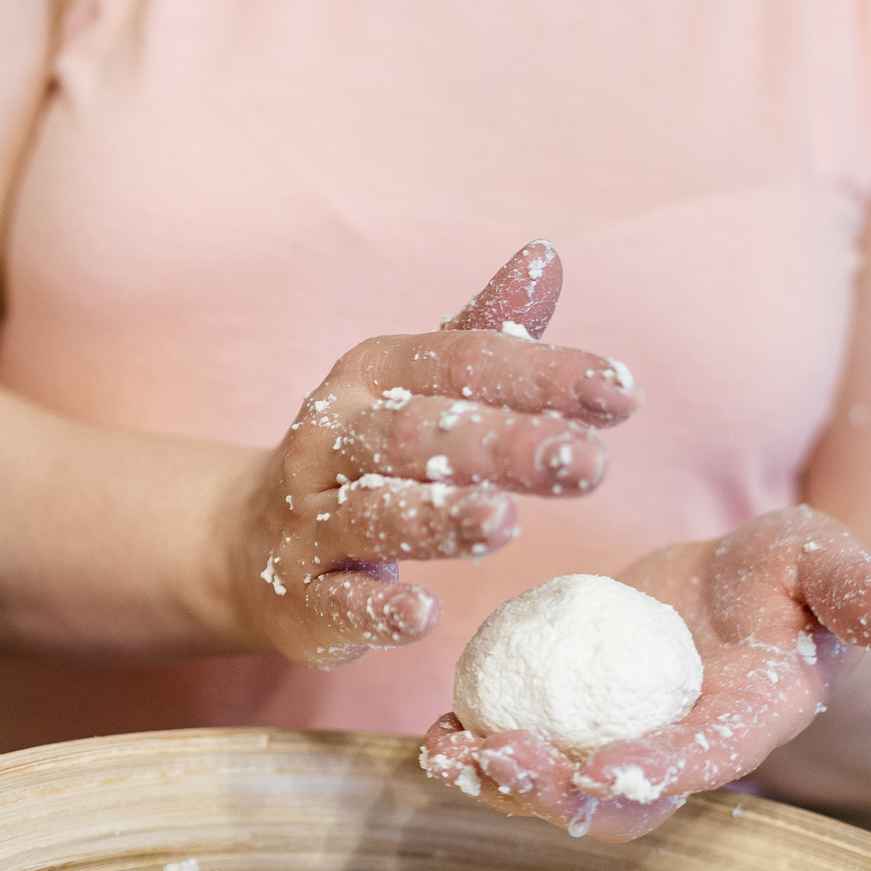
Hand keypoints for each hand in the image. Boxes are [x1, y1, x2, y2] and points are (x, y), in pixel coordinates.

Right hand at [224, 242, 642, 668]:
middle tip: (586, 463)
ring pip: (372, 513)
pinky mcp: (300, 599)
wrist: (248, 547)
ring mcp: (307, 522)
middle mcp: (327, 443)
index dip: (538, 374)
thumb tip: (544, 256)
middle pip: (414, 435)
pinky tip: (423, 614)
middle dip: (501, 446)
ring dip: (439, 518)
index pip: (456, 362)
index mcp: (364, 379)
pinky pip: (336, 602)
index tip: (621, 394)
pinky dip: (377, 610)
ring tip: (505, 522)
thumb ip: (483, 334)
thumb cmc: (363, 460)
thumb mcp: (413, 389)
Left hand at [419, 507, 870, 839]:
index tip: (606, 771)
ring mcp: (618, 744)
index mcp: (747, 721)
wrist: (744, 598)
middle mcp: (679, 752)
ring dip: (500, 782)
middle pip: (615, 802)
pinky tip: (435, 732)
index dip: (656, 771)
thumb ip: (864, 589)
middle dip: (553, 793)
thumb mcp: (828, 561)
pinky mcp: (570, 722)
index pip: (704, 759)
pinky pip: (519, 751)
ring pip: (557, 789)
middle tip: (496, 762)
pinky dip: (476, 749)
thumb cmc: (795, 580)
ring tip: (448, 755)